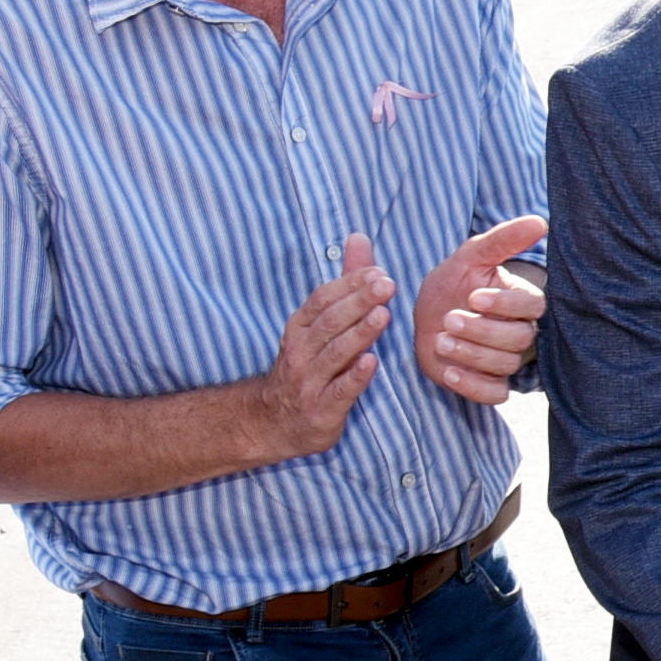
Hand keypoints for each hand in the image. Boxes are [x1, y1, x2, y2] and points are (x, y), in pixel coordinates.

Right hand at [258, 234, 392, 459]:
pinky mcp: (321, 410)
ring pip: (335, 354)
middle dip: (358, 302)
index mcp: (299, 328)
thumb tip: (359, 238)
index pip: (322, 300)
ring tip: (383, 315)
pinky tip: (372, 363)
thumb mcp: (318, 327)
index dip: (349, 285)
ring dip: (359, 334)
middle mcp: (300, 352)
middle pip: (330, 322)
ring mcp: (309, 382)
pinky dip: (354, 377)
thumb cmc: (307, 367)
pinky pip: (339, 391)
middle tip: (386, 285)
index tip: (378, 272)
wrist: (274, 422)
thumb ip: (344, 285)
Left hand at [418, 213, 547, 405]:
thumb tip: (541, 221)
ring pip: (506, 365)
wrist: (422, 318)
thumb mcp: (470, 256)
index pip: (532, 306)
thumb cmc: (451, 284)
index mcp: (521, 301)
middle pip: (519, 339)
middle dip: (482, 330)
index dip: (505, 304)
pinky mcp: (489, 385)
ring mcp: (506, 361)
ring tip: (442, 340)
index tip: (474, 297)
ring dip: (472, 354)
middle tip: (449, 319)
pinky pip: (495, 395)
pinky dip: (472, 386)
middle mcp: (520, 332)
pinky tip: (449, 371)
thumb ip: (503, 240)